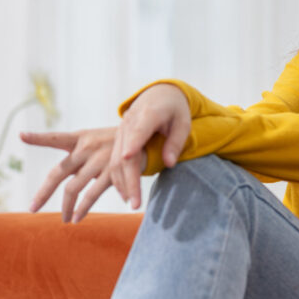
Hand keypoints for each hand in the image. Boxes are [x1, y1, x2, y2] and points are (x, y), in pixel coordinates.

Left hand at [23, 127, 116, 222]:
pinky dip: (83, 208)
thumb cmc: (117, 144)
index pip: (57, 138)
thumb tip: (58, 180)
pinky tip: (77, 218)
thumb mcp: (97, 142)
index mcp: (81, 138)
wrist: (149, 140)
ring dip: (67, 207)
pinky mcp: (113, 171)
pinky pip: (92, 194)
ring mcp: (100, 159)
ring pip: (73, 188)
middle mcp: (88, 147)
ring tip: (65, 219)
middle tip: (32, 208)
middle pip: (58, 172)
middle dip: (43, 192)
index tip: (21, 135)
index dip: (39, 137)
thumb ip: (78, 157)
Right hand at [111, 82, 191, 208]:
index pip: (139, 130)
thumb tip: (169, 164)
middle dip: (129, 179)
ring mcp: (122, 131)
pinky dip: (119, 177)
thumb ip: (176, 142)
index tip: (127, 158)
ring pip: (116, 159)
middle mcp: (130, 122)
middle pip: (125, 154)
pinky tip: (127, 193)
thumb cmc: (175, 110)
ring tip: (133, 203)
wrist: (159, 95)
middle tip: (135, 204)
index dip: (132, 144)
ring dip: (122, 182)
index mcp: (149, 113)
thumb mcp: (183, 123)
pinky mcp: (118, 138)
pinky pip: (115, 160)